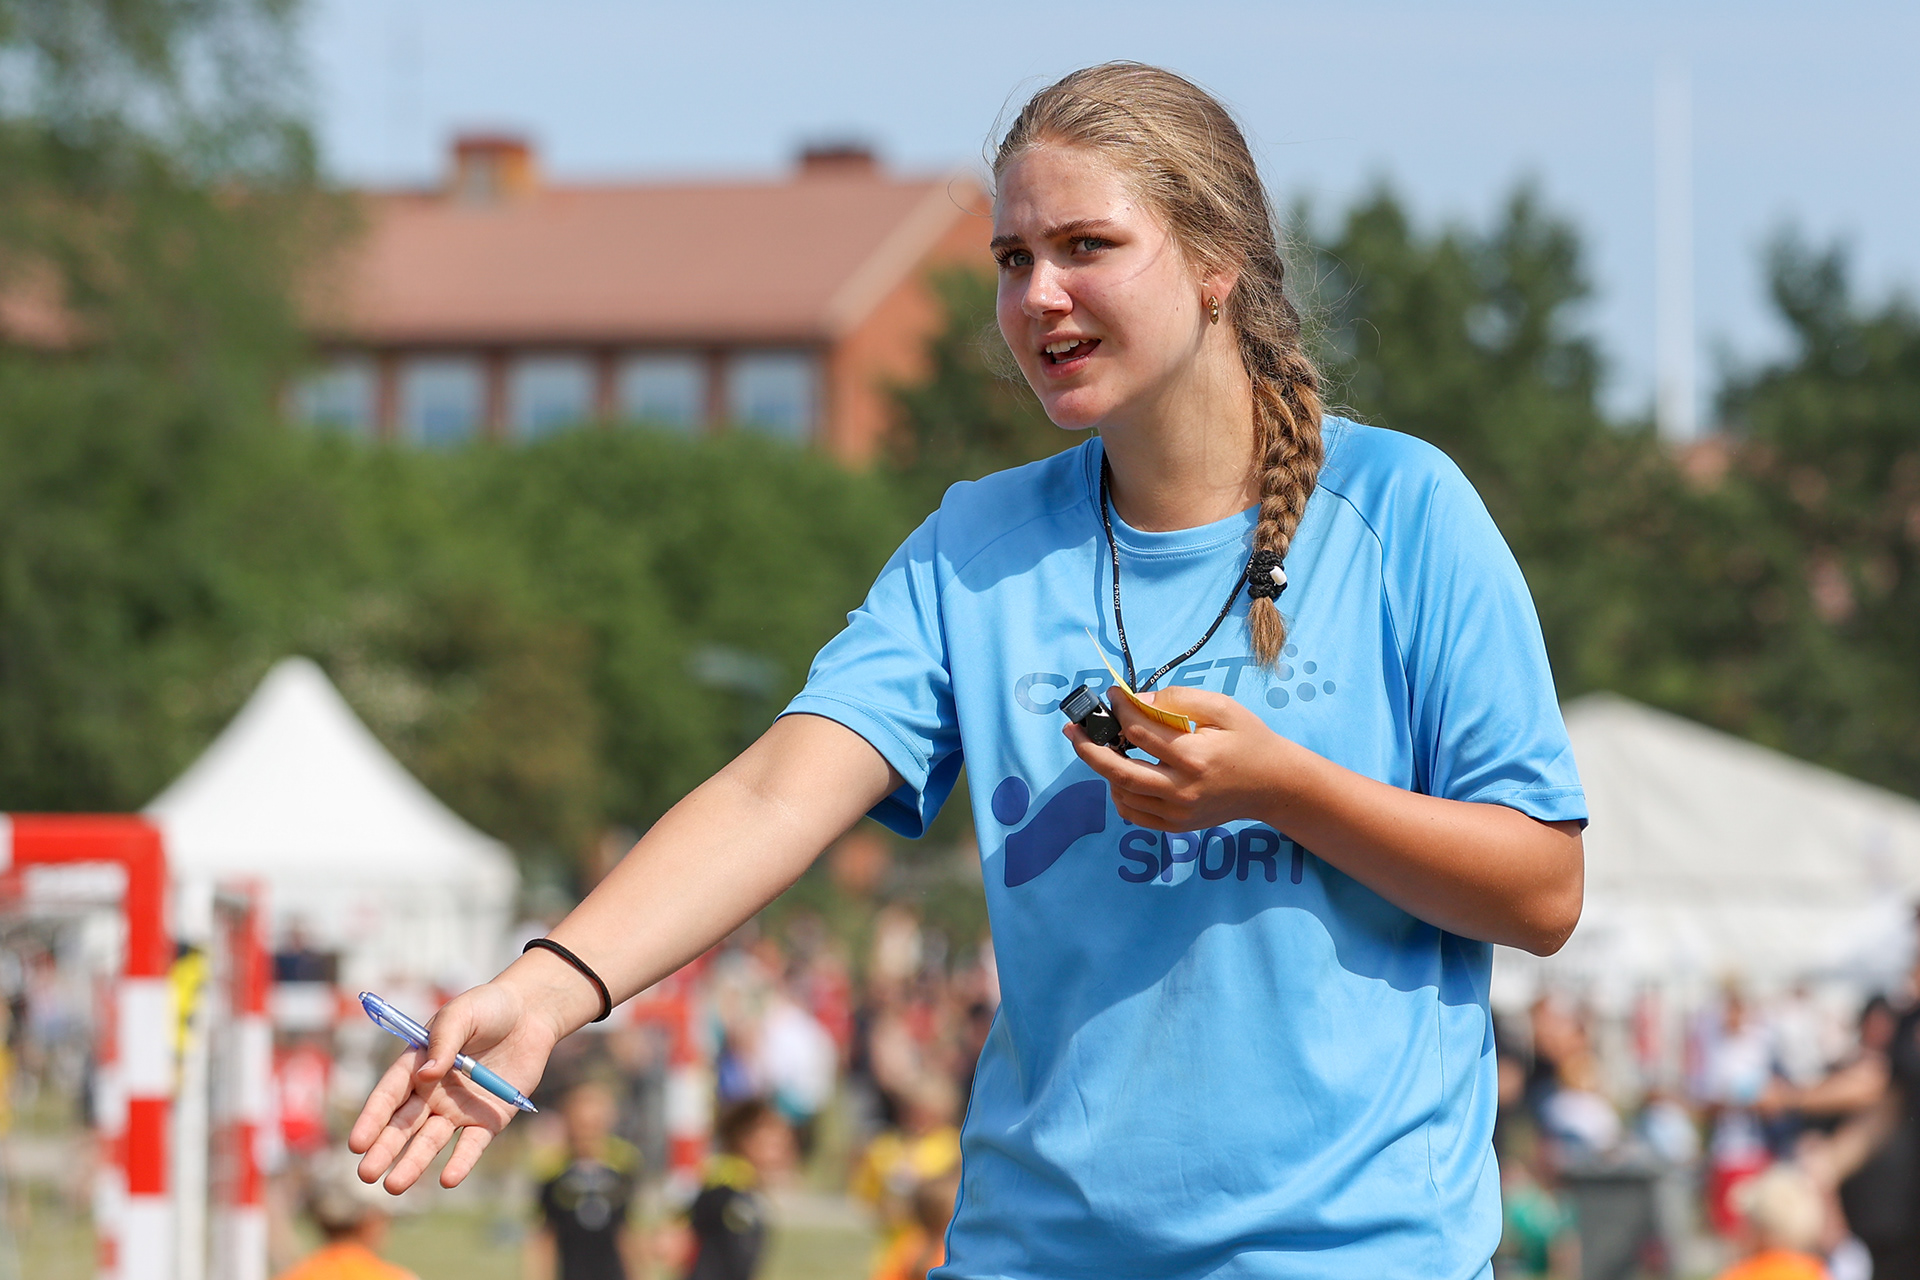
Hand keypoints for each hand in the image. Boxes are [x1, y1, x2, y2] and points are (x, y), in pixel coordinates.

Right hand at [347, 976, 561, 1191]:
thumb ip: (444, 1041)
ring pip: (430, 1141)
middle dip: (384, 1149)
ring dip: (413, 1163)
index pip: (389, 1095)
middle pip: (403, 1125)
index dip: (372, 1119)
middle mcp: (432, 1093)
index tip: (357, 1143)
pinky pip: (472, 1144)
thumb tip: (426, 1073)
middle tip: (366, 1175)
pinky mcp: (488, 1119)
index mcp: (416, 1065)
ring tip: (394, 1186)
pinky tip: (449, 1179)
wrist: (530, 1014)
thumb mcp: (462, 1014)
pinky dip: (461, 1161)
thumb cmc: (489, 1008)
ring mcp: (458, 1109)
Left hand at [1063, 686, 1297, 830]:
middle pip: (1118, 770)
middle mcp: (1183, 789)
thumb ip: (1178, 700)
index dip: (1119, 708)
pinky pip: (1133, 814)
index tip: (1111, 694)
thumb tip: (1136, 700)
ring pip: (1122, 793)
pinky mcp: (1177, 826)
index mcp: (1195, 756)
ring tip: (1101, 747)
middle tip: (1072, 730)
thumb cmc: (1249, 740)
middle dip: (1088, 747)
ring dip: (1104, 769)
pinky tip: (1119, 774)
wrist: (1274, 785)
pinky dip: (1119, 794)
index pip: (1139, 730)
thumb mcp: (1222, 708)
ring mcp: (1179, 813)